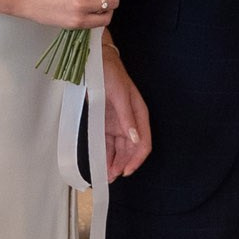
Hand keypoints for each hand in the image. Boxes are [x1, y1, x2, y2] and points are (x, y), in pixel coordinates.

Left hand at [101, 44, 150, 179]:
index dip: (136, 159)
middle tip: (111, 177)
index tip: (126, 171)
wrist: (95, 61)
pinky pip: (107, 143)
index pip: (143, 142)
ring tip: (105, 175)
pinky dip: (106, 154)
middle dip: (123, 164)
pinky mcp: (105, 123)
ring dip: (114, 162)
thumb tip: (134, 138)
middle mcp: (130, 121)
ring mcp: (118, 123)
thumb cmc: (110, 73)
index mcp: (139, 114)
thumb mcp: (119, 95)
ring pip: (119, 149)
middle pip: (131, 149)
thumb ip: (127, 118)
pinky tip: (101, 163)